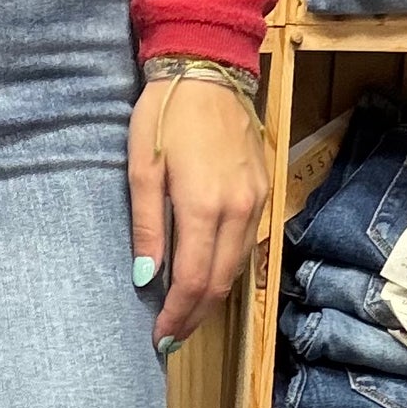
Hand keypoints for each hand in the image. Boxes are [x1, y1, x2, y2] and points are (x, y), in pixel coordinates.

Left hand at [127, 74, 267, 351]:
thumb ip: (146, 226)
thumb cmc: (164, 115)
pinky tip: (206, 276)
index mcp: (205, 207)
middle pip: (219, 283)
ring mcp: (257, 201)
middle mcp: (239, 210)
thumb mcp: (141, 168)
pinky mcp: (265, 191)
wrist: (208, 69)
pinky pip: (246, 244)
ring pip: (236, 267)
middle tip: (170, 338)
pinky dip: (225, 268)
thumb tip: (146, 278)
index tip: (159, 337)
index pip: (193, 281)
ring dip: (211, 297)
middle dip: (194, 316)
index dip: (177, 316)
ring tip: (185, 316)